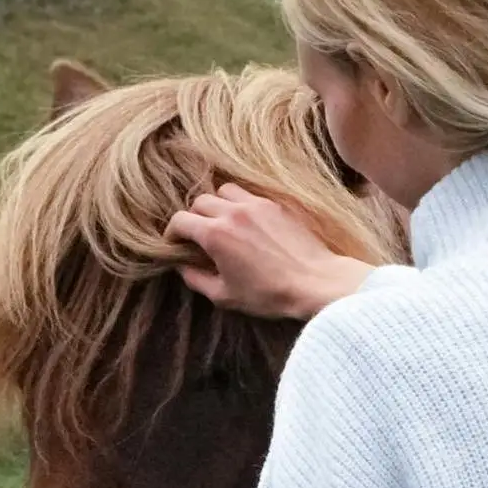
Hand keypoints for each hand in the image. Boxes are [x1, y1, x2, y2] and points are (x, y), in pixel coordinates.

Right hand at [166, 183, 374, 319]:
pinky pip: (248, 194)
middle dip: (193, 217)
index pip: (180, 220)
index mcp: (215, 235)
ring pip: (224, 191)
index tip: (175, 243)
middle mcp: (232, 213)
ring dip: (217, 204)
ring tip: (222, 222)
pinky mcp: (275, 205)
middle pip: (199, 201)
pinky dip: (240, 203)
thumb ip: (197, 279)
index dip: (172, 232)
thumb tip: (182, 268)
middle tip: (198, 235)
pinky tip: (246, 222)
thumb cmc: (269, 294)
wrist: (314, 283)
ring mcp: (255, 205)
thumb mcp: (225, 296)